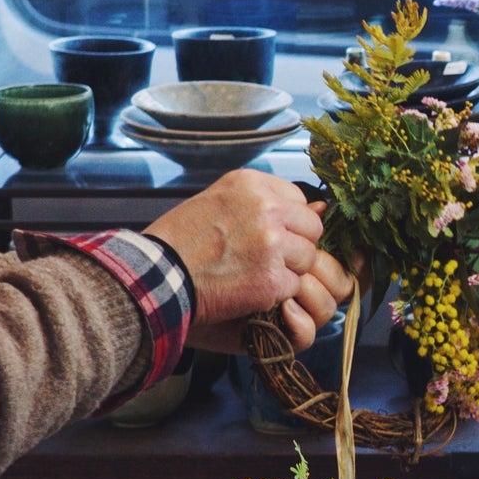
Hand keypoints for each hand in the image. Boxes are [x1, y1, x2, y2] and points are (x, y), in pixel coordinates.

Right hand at [153, 171, 356, 351]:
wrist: (156, 276)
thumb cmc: (180, 240)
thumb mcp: (218, 202)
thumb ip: (265, 201)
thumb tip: (322, 206)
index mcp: (251, 184)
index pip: (299, 200)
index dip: (288, 222)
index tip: (264, 235)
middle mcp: (265, 208)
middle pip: (311, 228)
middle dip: (295, 246)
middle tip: (263, 259)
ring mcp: (271, 244)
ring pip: (307, 259)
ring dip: (287, 271)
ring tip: (252, 274)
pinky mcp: (272, 278)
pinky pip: (294, 286)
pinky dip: (275, 294)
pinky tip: (246, 290)